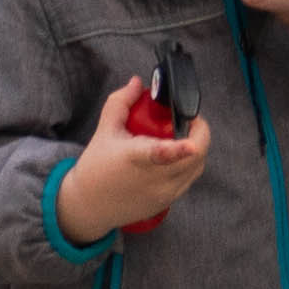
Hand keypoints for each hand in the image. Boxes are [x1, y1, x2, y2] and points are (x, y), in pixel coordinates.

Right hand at [52, 80, 215, 244]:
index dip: (179, 149)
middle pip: (193, 158)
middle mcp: (153, 180)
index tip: (190, 144)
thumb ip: (121, 102)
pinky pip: (189, 178)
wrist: (89, 205)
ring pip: (196, 167)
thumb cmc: (96, 166)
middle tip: (187, 119)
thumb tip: (137, 83)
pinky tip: (176, 155)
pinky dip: (189, 163)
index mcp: (135, 159)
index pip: (160, 155)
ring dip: (196, 148)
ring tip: (181, 135)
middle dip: (198, 132)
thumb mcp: (105, 130)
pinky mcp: (167, 202)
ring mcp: (163, 193)